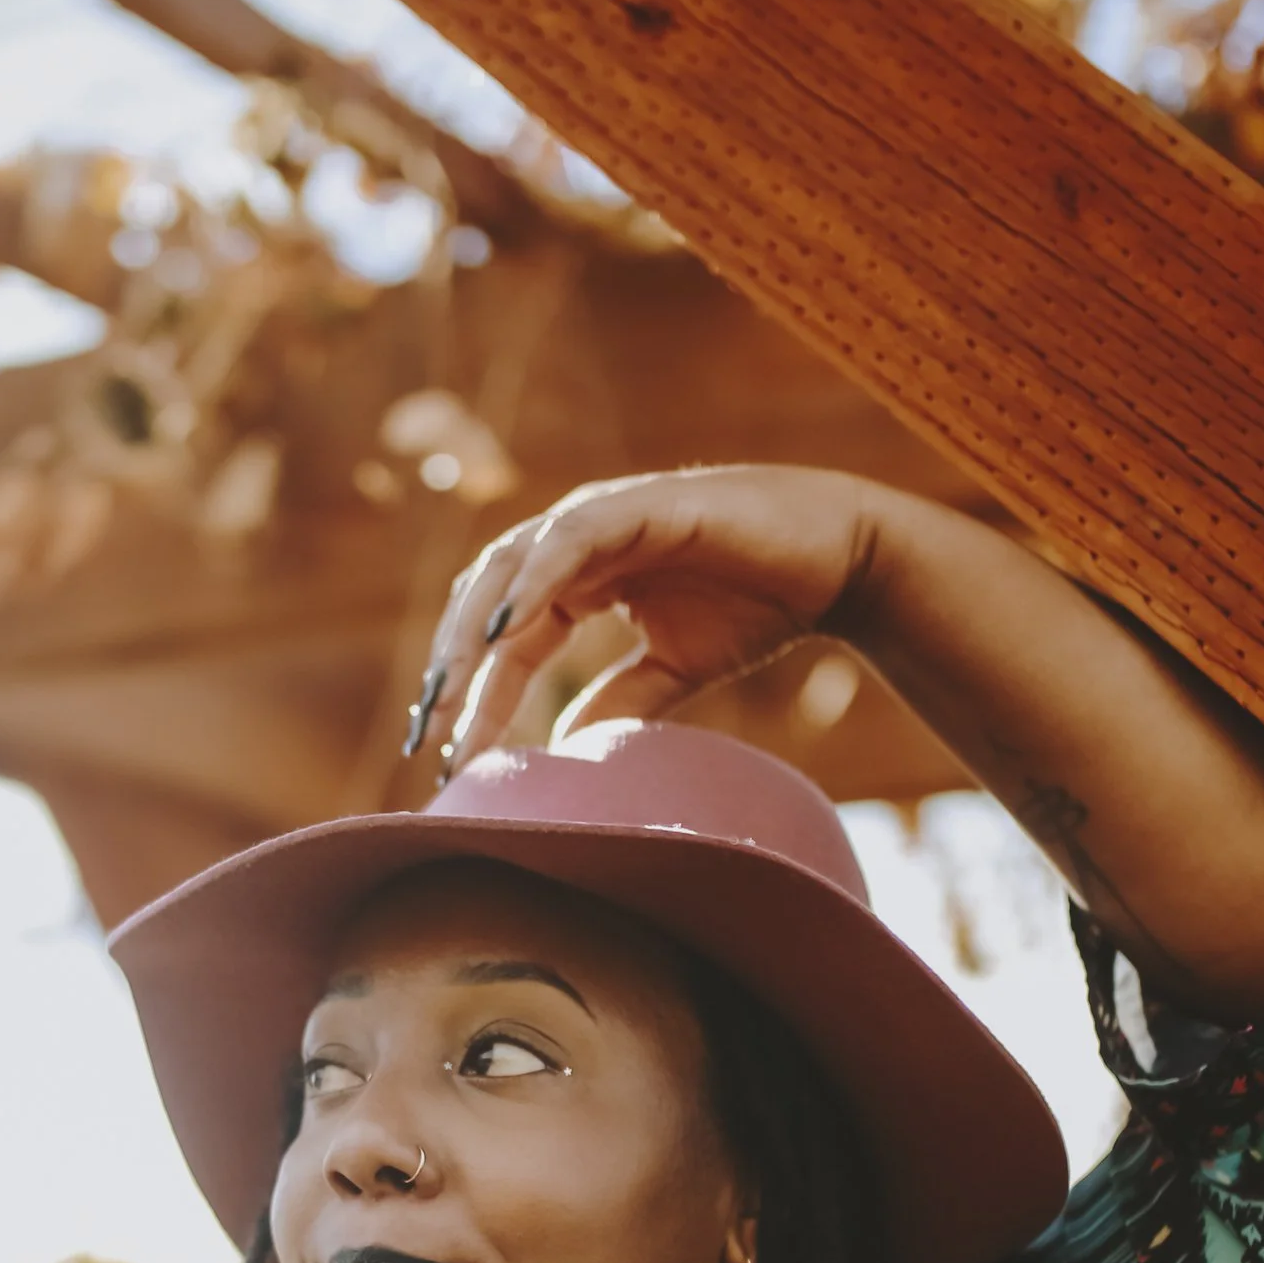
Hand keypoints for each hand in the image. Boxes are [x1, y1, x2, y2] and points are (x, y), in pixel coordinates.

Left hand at [409, 466, 880, 768]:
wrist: (839, 562)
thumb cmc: (759, 604)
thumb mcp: (674, 668)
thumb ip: (620, 702)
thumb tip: (566, 751)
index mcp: (578, 578)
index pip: (503, 640)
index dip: (471, 697)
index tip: (443, 757)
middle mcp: (577, 541)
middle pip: (486, 601)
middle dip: (451, 668)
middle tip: (424, 734)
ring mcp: (604, 515)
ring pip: (510, 567)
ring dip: (471, 629)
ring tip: (445, 691)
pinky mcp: (639, 505)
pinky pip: (566, 542)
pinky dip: (529, 580)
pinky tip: (501, 630)